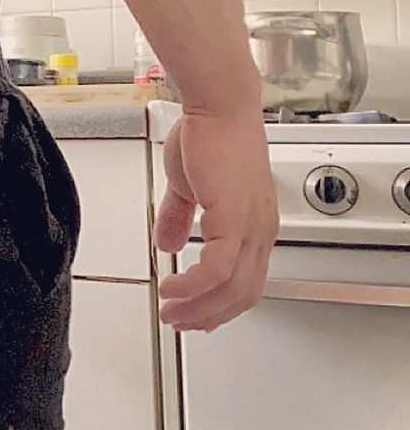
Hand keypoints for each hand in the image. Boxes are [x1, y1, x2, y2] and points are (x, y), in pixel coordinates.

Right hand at [154, 110, 277, 332]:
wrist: (218, 107)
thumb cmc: (209, 135)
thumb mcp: (189, 186)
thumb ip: (179, 217)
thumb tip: (168, 244)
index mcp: (255, 224)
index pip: (246, 281)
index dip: (220, 306)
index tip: (194, 316)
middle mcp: (260, 231)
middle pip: (242, 295)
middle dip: (207, 316)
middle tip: (178, 322)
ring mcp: (251, 227)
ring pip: (231, 289)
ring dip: (198, 307)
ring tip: (170, 311)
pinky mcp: (234, 220)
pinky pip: (216, 270)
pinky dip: (193, 286)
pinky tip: (171, 287)